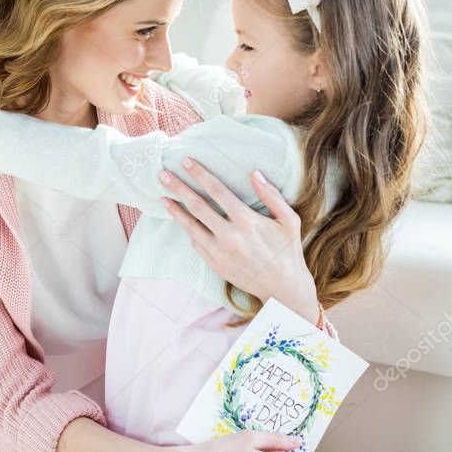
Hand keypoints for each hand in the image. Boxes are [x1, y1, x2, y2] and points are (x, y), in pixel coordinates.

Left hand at [159, 159, 320, 323]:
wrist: (283, 289)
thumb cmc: (288, 251)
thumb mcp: (289, 220)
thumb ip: (271, 195)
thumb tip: (255, 173)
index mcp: (247, 221)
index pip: (218, 191)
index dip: (200, 175)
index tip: (186, 162)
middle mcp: (229, 236)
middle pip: (197, 206)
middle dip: (179, 188)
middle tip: (163, 175)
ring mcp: (219, 253)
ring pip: (190, 227)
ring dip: (175, 211)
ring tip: (162, 197)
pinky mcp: (215, 265)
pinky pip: (196, 244)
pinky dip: (188, 231)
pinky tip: (182, 221)